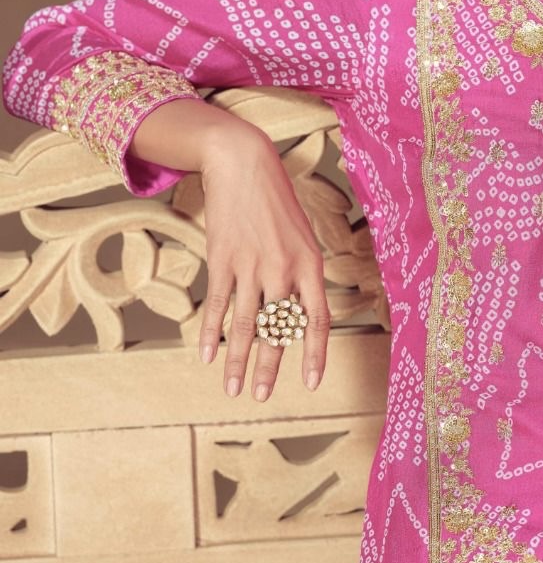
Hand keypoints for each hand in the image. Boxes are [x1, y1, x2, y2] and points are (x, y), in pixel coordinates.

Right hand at [195, 119, 330, 398]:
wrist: (244, 165)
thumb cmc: (278, 204)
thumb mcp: (304, 238)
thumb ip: (302, 277)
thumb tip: (297, 319)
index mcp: (311, 265)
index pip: (317, 320)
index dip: (315, 354)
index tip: (311, 384)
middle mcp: (283, 269)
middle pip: (278, 331)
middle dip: (270, 368)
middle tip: (264, 397)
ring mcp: (251, 266)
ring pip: (246, 325)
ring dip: (238, 362)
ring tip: (234, 390)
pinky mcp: (222, 260)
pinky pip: (217, 305)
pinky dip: (210, 333)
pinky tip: (206, 356)